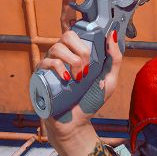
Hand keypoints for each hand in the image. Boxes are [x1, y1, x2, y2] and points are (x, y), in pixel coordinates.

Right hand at [36, 28, 121, 145]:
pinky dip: (58, 67)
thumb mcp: (109, 80)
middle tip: (87, 68)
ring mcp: (50, 65)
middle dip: (81, 50)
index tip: (95, 47)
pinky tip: (67, 78)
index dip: (84, 32)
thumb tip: (113, 34)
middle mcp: (63, 56)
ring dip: (72, 61)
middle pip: (67, 35)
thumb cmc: (90, 101)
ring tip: (79, 78)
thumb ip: (115, 59)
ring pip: (57, 47)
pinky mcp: (41, 76)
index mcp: (77, 53)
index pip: (78, 32)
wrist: (76, 123)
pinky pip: (45, 62)